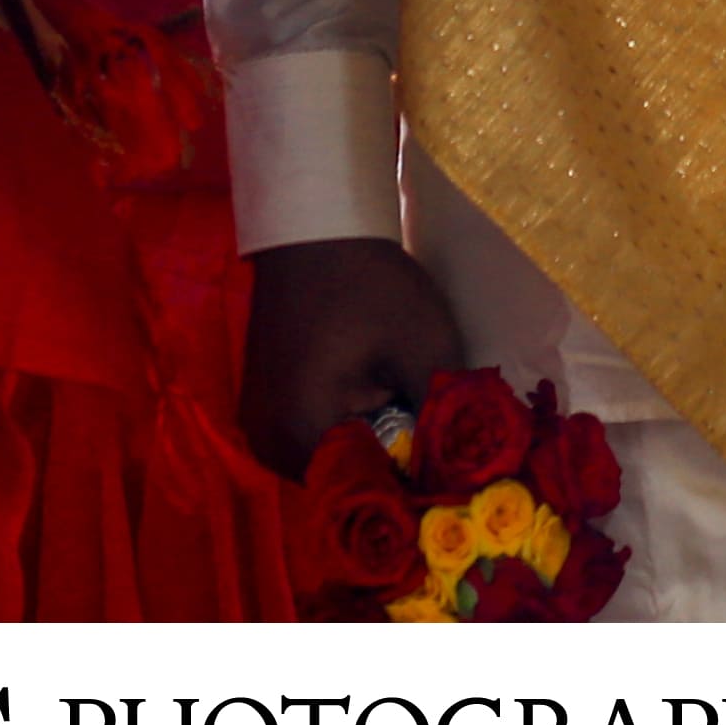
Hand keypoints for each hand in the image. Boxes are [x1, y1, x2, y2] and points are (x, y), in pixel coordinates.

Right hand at [240, 235, 462, 474]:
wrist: (315, 228)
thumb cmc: (370, 283)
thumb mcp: (424, 347)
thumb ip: (443, 417)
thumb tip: (465, 469)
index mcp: (301, 435)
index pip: (368, 496)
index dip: (414, 486)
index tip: (450, 466)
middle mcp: (269, 443)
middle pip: (347, 482)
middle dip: (394, 466)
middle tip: (437, 436)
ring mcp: (260, 424)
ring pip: (331, 460)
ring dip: (371, 446)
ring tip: (409, 409)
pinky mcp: (264, 403)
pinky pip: (312, 436)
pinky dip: (347, 427)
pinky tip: (379, 396)